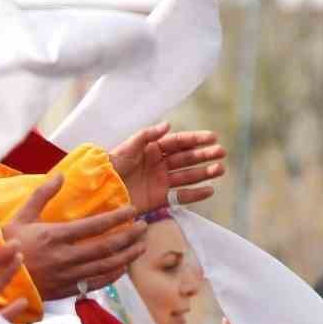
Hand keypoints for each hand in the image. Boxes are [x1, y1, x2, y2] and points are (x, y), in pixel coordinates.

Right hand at [2, 173, 145, 299]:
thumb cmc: (7, 245)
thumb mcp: (20, 216)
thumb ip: (42, 195)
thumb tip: (60, 175)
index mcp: (54, 236)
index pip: (95, 226)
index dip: (117, 218)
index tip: (132, 211)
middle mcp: (65, 256)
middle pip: (106, 246)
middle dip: (129, 236)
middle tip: (144, 227)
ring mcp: (67, 275)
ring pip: (106, 266)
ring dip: (127, 255)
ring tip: (141, 246)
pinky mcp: (67, 289)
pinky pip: (96, 282)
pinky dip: (113, 275)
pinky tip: (123, 267)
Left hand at [108, 123, 226, 211]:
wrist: (100, 191)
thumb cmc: (111, 166)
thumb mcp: (128, 147)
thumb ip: (147, 135)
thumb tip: (169, 124)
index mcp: (152, 149)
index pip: (179, 142)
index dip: (196, 139)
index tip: (213, 137)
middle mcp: (159, 164)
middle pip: (186, 158)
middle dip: (204, 155)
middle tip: (221, 153)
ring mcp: (160, 182)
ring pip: (187, 176)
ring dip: (204, 172)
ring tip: (220, 169)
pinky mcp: (159, 199)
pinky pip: (180, 196)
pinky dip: (195, 194)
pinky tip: (210, 190)